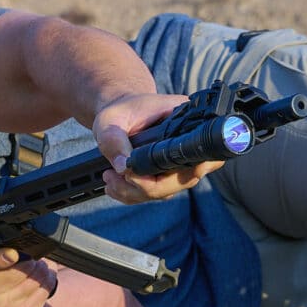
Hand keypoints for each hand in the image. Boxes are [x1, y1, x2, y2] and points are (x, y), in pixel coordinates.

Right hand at [0, 248, 58, 306]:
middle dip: (29, 258)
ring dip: (40, 268)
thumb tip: (10, 242)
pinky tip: (36, 280)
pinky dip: (46, 280)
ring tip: (32, 267)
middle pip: (21, 269)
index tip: (12, 254)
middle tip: (26, 257)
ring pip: (37, 277)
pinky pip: (46, 289)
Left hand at [93, 93, 225, 203]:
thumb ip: (114, 140)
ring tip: (109, 177)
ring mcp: (180, 164)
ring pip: (167, 191)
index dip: (186, 170)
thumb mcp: (111, 120)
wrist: (119, 114)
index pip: (197, 153)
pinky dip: (132, 195)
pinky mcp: (167, 176)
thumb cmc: (120, 111)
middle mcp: (189, 146)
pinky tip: (114, 185)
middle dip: (146, 186)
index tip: (152, 175)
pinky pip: (155, 194)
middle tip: (113, 174)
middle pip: (183, 180)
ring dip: (135, 192)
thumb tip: (124, 168)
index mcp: (186, 123)